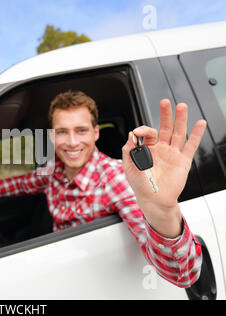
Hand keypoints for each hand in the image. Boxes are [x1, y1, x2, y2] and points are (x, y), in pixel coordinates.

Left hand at [122, 99, 206, 237]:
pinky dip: (196, 134)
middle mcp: (160, 149)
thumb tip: (131, 135)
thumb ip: (129, 150)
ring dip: (180, 120)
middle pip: (165, 127)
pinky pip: (191, 145)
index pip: (148, 133)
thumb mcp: (129, 166)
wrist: (153, 200)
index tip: (138, 133)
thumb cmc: (140, 184)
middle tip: (165, 102)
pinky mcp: (183, 161)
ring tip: (182, 106)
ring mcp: (172, 154)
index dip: (143, 130)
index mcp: (147, 148)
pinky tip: (200, 123)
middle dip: (165, 114)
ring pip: (178, 133)